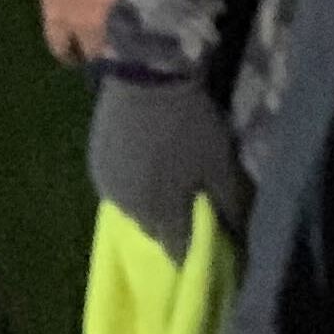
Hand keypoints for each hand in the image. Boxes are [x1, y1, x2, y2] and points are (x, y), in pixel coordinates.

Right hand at [89, 72, 252, 252]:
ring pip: (133, 209)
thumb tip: (237, 236)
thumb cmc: (189, 125)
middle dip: (171, 227)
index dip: (193, 254)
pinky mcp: (96, 163)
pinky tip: (145, 164)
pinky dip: (133, 183)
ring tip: (166, 184)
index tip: (208, 248)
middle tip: (189, 208)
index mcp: (162, 216)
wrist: (146, 79)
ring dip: (149, 204)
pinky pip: (117, 186)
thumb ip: (229, 205)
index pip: (178, 252)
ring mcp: (109, 187)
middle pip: (154, 231)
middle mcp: (130, 210)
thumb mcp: (220, 164)